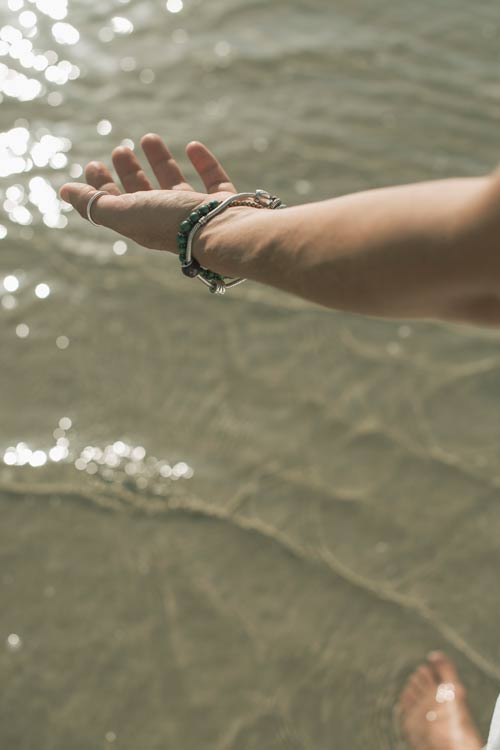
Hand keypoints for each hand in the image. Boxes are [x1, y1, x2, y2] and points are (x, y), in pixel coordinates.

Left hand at [59, 134, 238, 253]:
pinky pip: (213, 180)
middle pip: (143, 194)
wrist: (223, 230)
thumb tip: (64, 191)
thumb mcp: (125, 211)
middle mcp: (169, 219)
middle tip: (119, 150)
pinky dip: (204, 162)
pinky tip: (194, 145)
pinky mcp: (224, 203)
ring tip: (148, 137)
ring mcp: (198, 212)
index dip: (101, 186)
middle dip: (128, 172)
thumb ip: (95, 203)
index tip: (92, 165)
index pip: (116, 204)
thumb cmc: (172, 221)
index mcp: (144, 224)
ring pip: (176, 185)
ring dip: (160, 162)